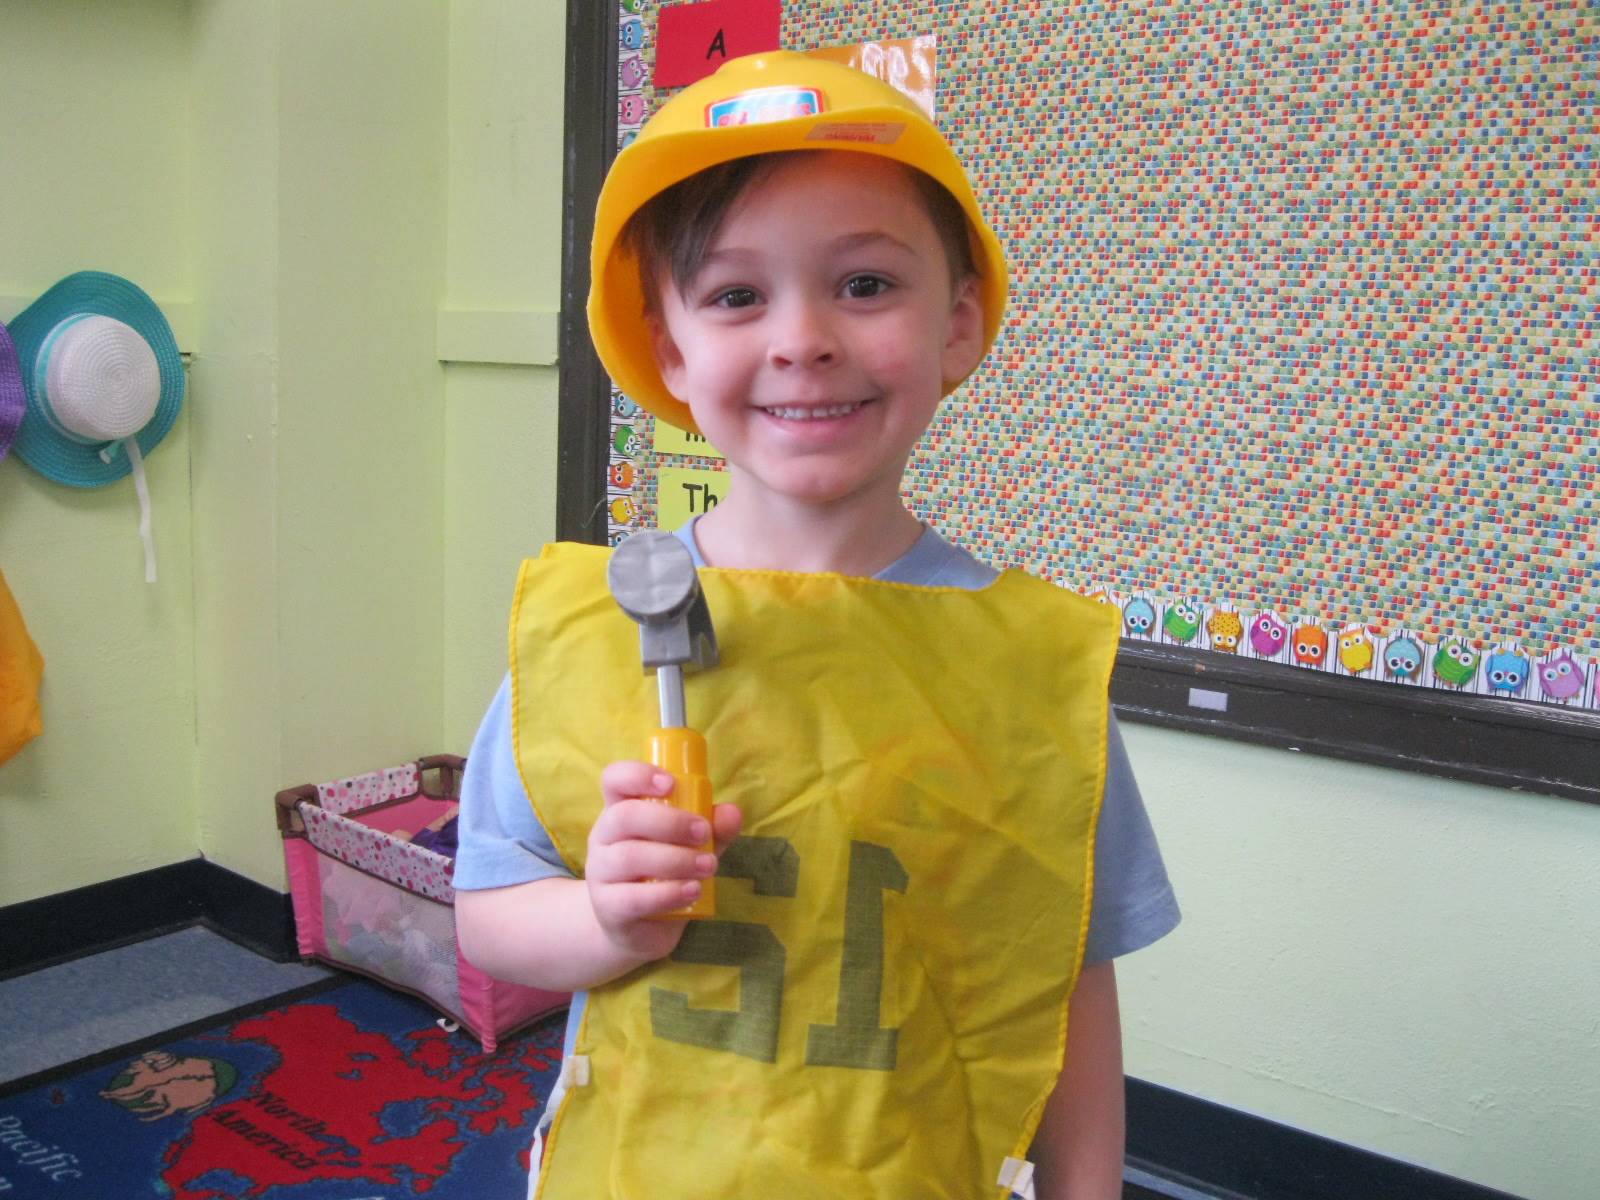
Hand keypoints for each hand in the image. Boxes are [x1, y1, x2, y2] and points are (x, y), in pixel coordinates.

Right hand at [586, 760, 741, 961]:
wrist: (638, 929)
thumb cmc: (664, 875)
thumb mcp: (691, 847)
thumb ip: (713, 829)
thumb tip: (732, 813)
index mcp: (621, 810)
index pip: (614, 780)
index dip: (638, 775)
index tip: (671, 784)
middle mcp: (605, 837)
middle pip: (624, 816)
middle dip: (670, 821)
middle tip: (703, 833)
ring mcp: (601, 873)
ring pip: (630, 857)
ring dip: (676, 859)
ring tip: (709, 866)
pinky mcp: (608, 908)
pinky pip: (632, 898)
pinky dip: (668, 893)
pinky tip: (692, 891)